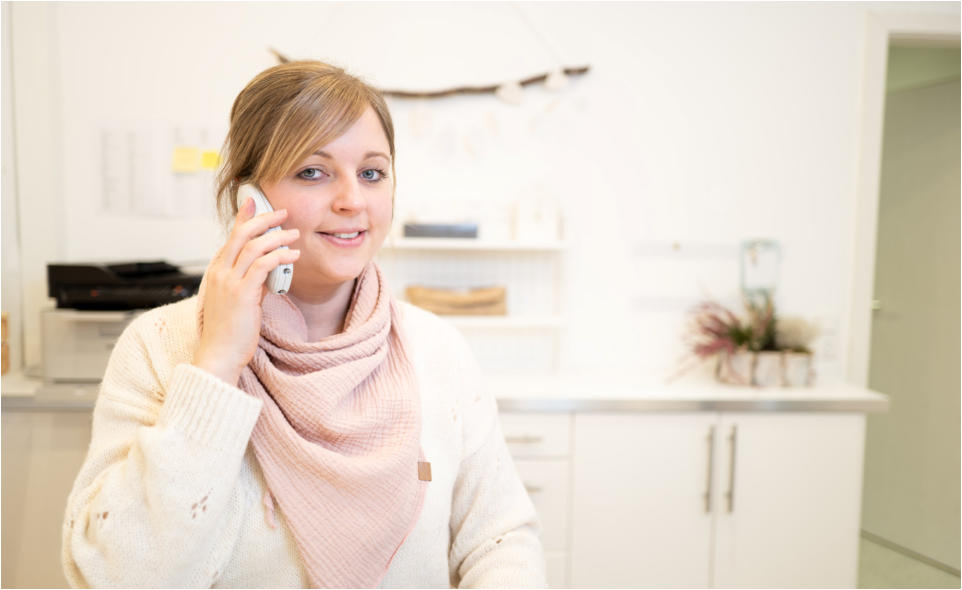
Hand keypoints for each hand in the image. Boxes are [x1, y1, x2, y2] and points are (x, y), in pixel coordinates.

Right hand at [192, 197, 300, 385]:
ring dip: (277, 236)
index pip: (230, 237)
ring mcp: (229, 282)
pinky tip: (293, 255)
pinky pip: (262, 265)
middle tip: (282, 212)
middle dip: (263, 219)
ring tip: (294, 234)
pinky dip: (280, 256)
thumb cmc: (229, 332)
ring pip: (253, 246)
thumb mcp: (238, 300)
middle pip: (240, 234)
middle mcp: (219, 273)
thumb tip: (268, 270)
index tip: (254, 203)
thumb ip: (249, 282)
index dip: (243, 218)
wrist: (219, 355)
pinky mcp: (242, 294)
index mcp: (216, 272)